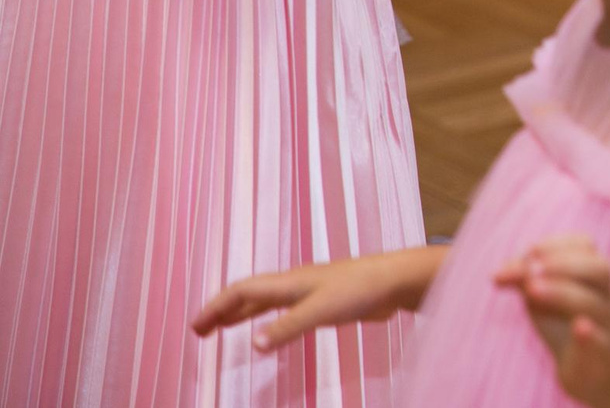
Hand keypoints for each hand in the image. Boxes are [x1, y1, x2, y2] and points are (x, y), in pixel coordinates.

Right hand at [192, 248, 436, 351]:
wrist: (396, 282)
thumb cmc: (360, 290)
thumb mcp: (321, 310)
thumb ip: (288, 327)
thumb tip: (253, 344)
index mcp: (288, 282)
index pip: (242, 291)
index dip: (217, 307)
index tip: (195, 328)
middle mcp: (294, 284)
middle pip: (250, 295)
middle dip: (222, 311)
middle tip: (200, 332)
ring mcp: (310, 292)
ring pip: (267, 302)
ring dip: (242, 314)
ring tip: (222, 329)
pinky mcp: (325, 302)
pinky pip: (285, 310)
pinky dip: (267, 320)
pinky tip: (270, 331)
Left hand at [496, 236, 609, 406]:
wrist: (590, 371)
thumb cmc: (564, 324)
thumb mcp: (542, 299)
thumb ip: (523, 281)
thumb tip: (499, 272)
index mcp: (591, 276)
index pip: (586, 246)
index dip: (558, 244)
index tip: (530, 251)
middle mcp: (605, 296)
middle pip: (600, 269)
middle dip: (565, 264)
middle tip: (532, 269)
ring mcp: (607, 325)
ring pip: (596, 303)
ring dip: (564, 292)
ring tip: (533, 290)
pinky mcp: (603, 355)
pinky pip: (603, 341)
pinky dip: (591, 334)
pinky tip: (579, 327)